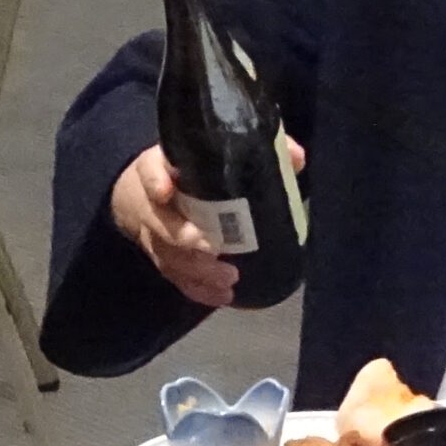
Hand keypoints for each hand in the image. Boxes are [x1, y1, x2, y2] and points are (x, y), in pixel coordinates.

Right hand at [111, 138, 306, 308]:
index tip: (166, 191)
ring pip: (168, 255)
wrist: (147, 191)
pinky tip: (222, 295)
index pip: (150, 169)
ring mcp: (152, 233)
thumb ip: (254, 150)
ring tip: (229, 278)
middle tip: (212, 248)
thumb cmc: (190, 167)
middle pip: (158, 221)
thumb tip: (297, 158)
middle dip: (183, 236)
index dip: (156, 181)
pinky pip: (175, 277)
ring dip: (196, 270)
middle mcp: (151, 201)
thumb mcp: (213, 150)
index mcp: (160, 165)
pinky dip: (197, 289)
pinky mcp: (160, 257)